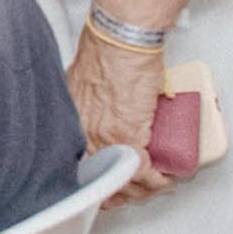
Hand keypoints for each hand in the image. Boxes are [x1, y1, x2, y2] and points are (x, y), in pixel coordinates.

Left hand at [66, 36, 173, 202]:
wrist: (120, 41)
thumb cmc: (106, 52)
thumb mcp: (85, 86)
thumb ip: (87, 105)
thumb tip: (98, 112)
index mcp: (69, 123)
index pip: (77, 166)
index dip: (94, 181)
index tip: (105, 187)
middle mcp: (82, 134)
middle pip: (98, 178)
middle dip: (119, 192)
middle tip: (132, 192)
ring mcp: (103, 138)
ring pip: (122, 178)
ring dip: (141, 188)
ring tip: (153, 184)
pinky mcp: (127, 135)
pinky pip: (141, 170)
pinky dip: (156, 179)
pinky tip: (163, 179)